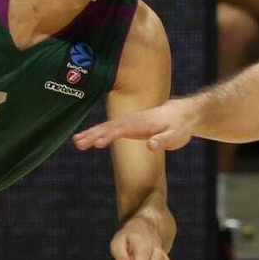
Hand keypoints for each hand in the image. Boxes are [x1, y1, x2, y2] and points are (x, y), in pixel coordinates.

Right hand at [74, 98, 197, 152]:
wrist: (182, 114)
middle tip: (78, 143)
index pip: (123, 129)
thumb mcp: (176, 136)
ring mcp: (129, 122)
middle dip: (94, 134)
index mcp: (143, 123)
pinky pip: (110, 130)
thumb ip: (163, 140)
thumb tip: (150, 145)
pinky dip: (97, 134)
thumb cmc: (179, 126)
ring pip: (107, 127)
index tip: (98, 142)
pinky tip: (87, 141)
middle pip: (110, 126)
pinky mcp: (128, 126)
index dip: (110, 135)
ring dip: (92, 134)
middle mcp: (133, 120)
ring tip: (76, 143)